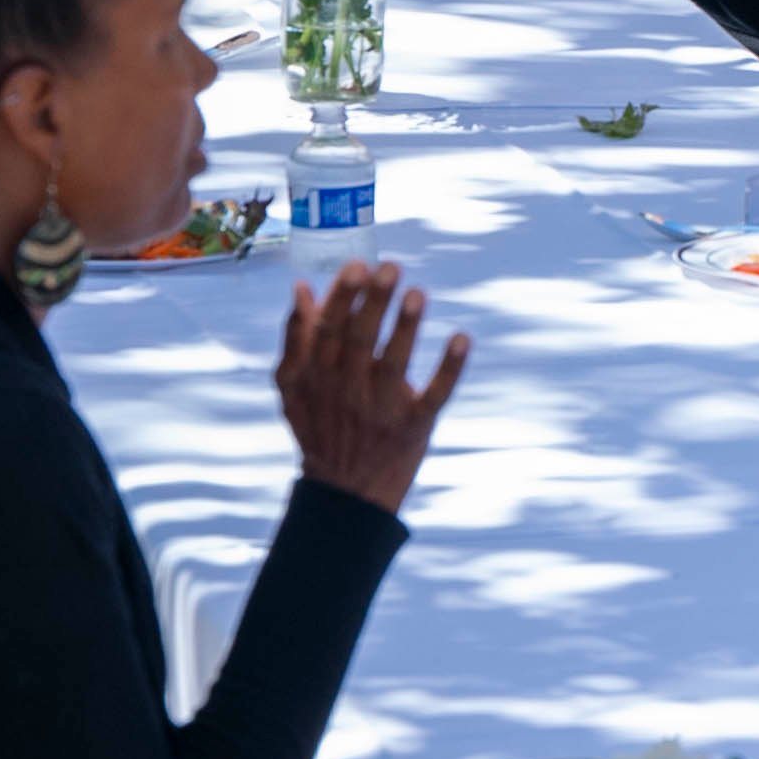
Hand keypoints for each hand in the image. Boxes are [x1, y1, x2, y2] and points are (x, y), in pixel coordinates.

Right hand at [273, 260, 466, 510]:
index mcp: (318, 376)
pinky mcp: (414, 425)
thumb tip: (301, 287)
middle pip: (360, 341)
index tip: (356, 264)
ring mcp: (381, 409)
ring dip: (406, 329)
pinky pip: (433, 396)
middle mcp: (347, 390)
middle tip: (389, 267)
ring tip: (418, 294)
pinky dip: (449, 369)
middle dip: (373, 303)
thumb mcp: (296, 389)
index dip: (342, 297)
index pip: (328, 329)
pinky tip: (462, 338)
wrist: (345, 494)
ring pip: (393, 365)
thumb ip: (296, 340)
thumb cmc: (321, 427)